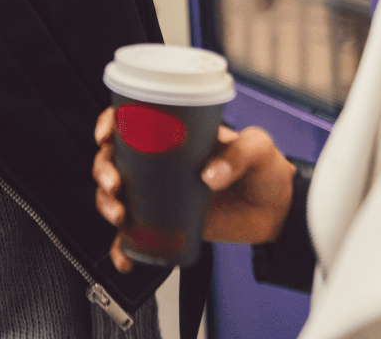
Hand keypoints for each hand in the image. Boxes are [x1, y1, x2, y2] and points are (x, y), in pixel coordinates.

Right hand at [94, 110, 295, 273]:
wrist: (277, 212)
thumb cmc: (266, 171)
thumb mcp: (258, 148)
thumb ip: (238, 154)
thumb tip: (209, 175)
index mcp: (176, 136)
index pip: (133, 122)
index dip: (110, 124)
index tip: (106, 135)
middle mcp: (161, 163)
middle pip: (114, 160)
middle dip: (103, 171)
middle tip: (115, 184)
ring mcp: (160, 195)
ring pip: (115, 196)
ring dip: (106, 204)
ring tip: (120, 216)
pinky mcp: (166, 225)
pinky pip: (135, 238)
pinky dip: (122, 249)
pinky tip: (125, 259)